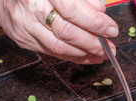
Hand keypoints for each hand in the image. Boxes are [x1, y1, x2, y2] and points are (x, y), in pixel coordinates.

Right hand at [0, 0, 118, 63]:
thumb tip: (101, 11)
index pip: (72, 9)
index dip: (94, 22)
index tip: (111, 29)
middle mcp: (32, 8)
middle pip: (67, 31)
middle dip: (93, 42)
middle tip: (110, 47)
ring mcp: (26, 27)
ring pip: (60, 47)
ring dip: (85, 53)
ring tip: (102, 54)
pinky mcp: (24, 41)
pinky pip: (53, 54)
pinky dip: (74, 57)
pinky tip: (88, 57)